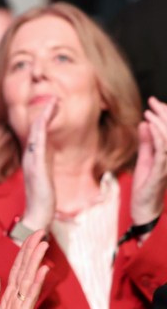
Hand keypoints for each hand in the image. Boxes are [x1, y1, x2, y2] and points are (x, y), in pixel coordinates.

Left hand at [0, 233, 48, 308]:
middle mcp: (16, 304)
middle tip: (41, 233)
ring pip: (28, 282)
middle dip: (32, 253)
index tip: (31, 237)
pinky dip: (34, 285)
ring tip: (43, 245)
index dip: (23, 255)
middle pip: (25, 273)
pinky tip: (40, 271)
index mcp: (7, 301)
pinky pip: (27, 301)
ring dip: (36, 263)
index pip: (17, 272)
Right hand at [20, 97, 57, 230]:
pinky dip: (39, 132)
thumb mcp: (46, 179)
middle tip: (54, 98)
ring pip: (36, 135)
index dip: (45, 121)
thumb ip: (46, 167)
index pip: (39, 136)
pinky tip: (42, 121)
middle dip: (44, 114)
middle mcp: (30, 158)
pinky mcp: (35, 167)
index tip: (54, 107)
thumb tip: (50, 159)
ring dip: (43, 118)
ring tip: (52, 103)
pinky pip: (37, 145)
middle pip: (36, 131)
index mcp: (34, 160)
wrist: (37, 215)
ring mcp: (32, 162)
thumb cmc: (43, 200)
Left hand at [131, 97, 166, 225]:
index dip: (165, 115)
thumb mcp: (144, 158)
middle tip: (153, 101)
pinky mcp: (160, 170)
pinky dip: (156, 135)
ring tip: (150, 111)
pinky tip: (149, 125)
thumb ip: (146, 142)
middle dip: (164, 113)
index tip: (155, 102)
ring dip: (160, 122)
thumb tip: (144, 123)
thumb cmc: (145, 184)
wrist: (143, 207)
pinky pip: (162, 149)